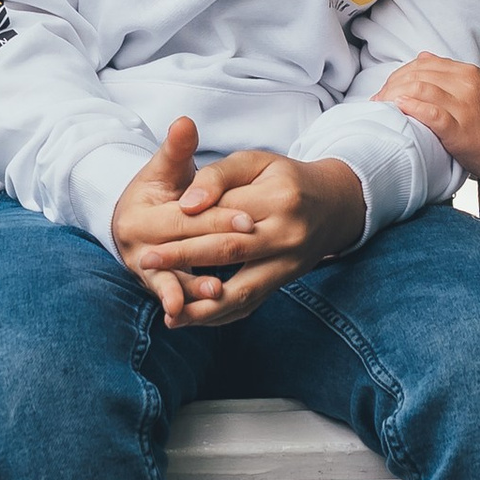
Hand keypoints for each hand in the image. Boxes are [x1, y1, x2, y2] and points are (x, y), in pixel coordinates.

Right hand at [109, 118, 235, 324]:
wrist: (137, 220)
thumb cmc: (158, 189)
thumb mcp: (164, 167)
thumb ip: (176, 148)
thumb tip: (184, 123)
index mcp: (137, 217)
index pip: (183, 218)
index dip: (216, 217)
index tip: (248, 218)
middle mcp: (137, 250)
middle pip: (182, 250)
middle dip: (216, 250)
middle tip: (250, 247)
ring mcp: (147, 274)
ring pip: (175, 283)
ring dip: (197, 290)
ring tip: (220, 291)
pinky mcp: (160, 289)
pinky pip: (178, 300)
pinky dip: (195, 307)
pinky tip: (214, 310)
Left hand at [112, 120, 365, 322]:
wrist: (333, 204)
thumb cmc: (284, 177)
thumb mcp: (255, 161)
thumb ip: (218, 176)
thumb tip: (187, 204)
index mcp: (280, 197)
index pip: (225, 212)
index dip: (188, 222)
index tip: (153, 230)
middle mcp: (288, 234)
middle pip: (229, 250)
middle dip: (183, 259)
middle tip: (146, 261)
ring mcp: (289, 263)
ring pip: (242, 290)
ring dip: (201, 305)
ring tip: (167, 310)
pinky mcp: (285, 282)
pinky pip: (250, 304)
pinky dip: (218, 315)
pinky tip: (190, 318)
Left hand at [378, 53, 479, 180]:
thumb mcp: (479, 86)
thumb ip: (452, 73)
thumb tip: (424, 58)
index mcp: (467, 73)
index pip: (423, 63)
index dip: (399, 74)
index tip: (387, 89)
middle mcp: (464, 84)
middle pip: (417, 75)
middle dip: (391, 86)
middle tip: (379, 100)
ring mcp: (463, 106)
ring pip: (420, 89)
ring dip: (395, 96)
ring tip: (382, 107)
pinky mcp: (461, 129)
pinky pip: (432, 113)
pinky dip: (412, 108)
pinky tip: (399, 108)